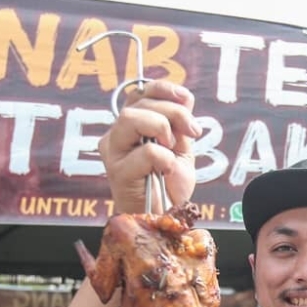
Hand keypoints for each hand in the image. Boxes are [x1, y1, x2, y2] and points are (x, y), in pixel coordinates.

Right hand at [97, 80, 201, 213]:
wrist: (166, 217)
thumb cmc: (169, 186)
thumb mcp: (180, 148)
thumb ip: (179, 123)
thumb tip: (184, 98)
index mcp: (130, 127)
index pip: (139, 93)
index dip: (162, 88)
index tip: (186, 99)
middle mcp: (116, 136)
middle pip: (138, 103)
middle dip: (173, 111)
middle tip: (193, 131)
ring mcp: (114, 154)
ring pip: (131, 118)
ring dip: (161, 127)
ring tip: (174, 147)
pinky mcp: (118, 172)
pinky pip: (145, 152)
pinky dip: (164, 158)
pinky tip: (167, 170)